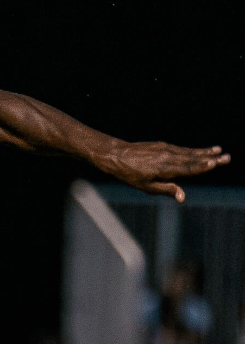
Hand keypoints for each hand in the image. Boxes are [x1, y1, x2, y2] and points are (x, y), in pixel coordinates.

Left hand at [96, 141, 229, 202]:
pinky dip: (193, 150)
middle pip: (192, 159)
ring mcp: (166, 149)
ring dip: (205, 152)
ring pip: (189, 152)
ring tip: (219, 151)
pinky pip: (182, 149)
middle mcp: (168, 157)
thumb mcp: (146, 187)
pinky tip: (202, 151)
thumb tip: (183, 198)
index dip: (202, 167)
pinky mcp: (163, 145)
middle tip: (227, 157)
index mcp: (164, 169)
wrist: (116, 155)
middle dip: (210, 158)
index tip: (215, 163)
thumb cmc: (130, 175)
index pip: (187, 168)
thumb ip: (166, 190)